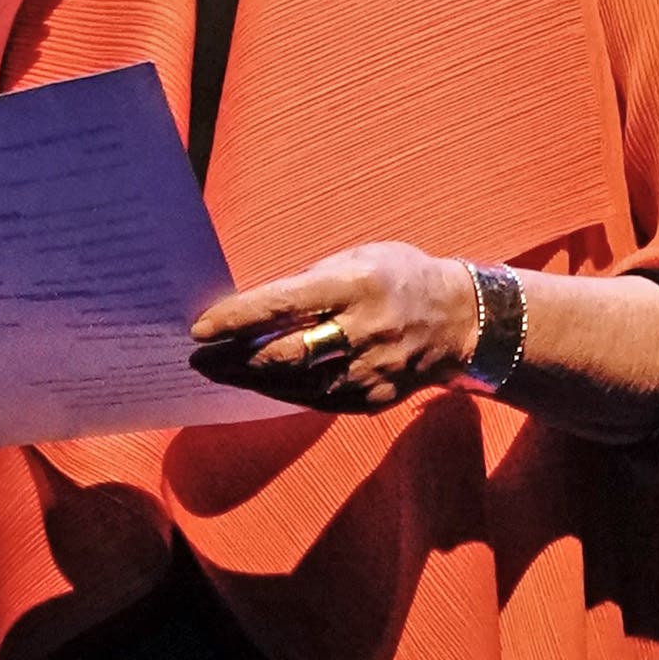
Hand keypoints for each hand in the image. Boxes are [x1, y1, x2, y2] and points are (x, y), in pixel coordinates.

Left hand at [190, 243, 480, 412]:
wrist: (460, 321)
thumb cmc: (399, 276)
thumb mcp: (359, 258)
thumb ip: (312, 282)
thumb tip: (255, 306)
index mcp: (357, 286)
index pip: (284, 304)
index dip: (238, 318)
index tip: (201, 327)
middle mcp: (363, 331)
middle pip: (285, 353)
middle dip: (234, 358)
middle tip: (198, 359)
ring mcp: (370, 371)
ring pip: (296, 384)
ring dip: (251, 381)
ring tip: (219, 373)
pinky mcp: (373, 399)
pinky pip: (316, 401)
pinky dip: (283, 392)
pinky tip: (259, 384)